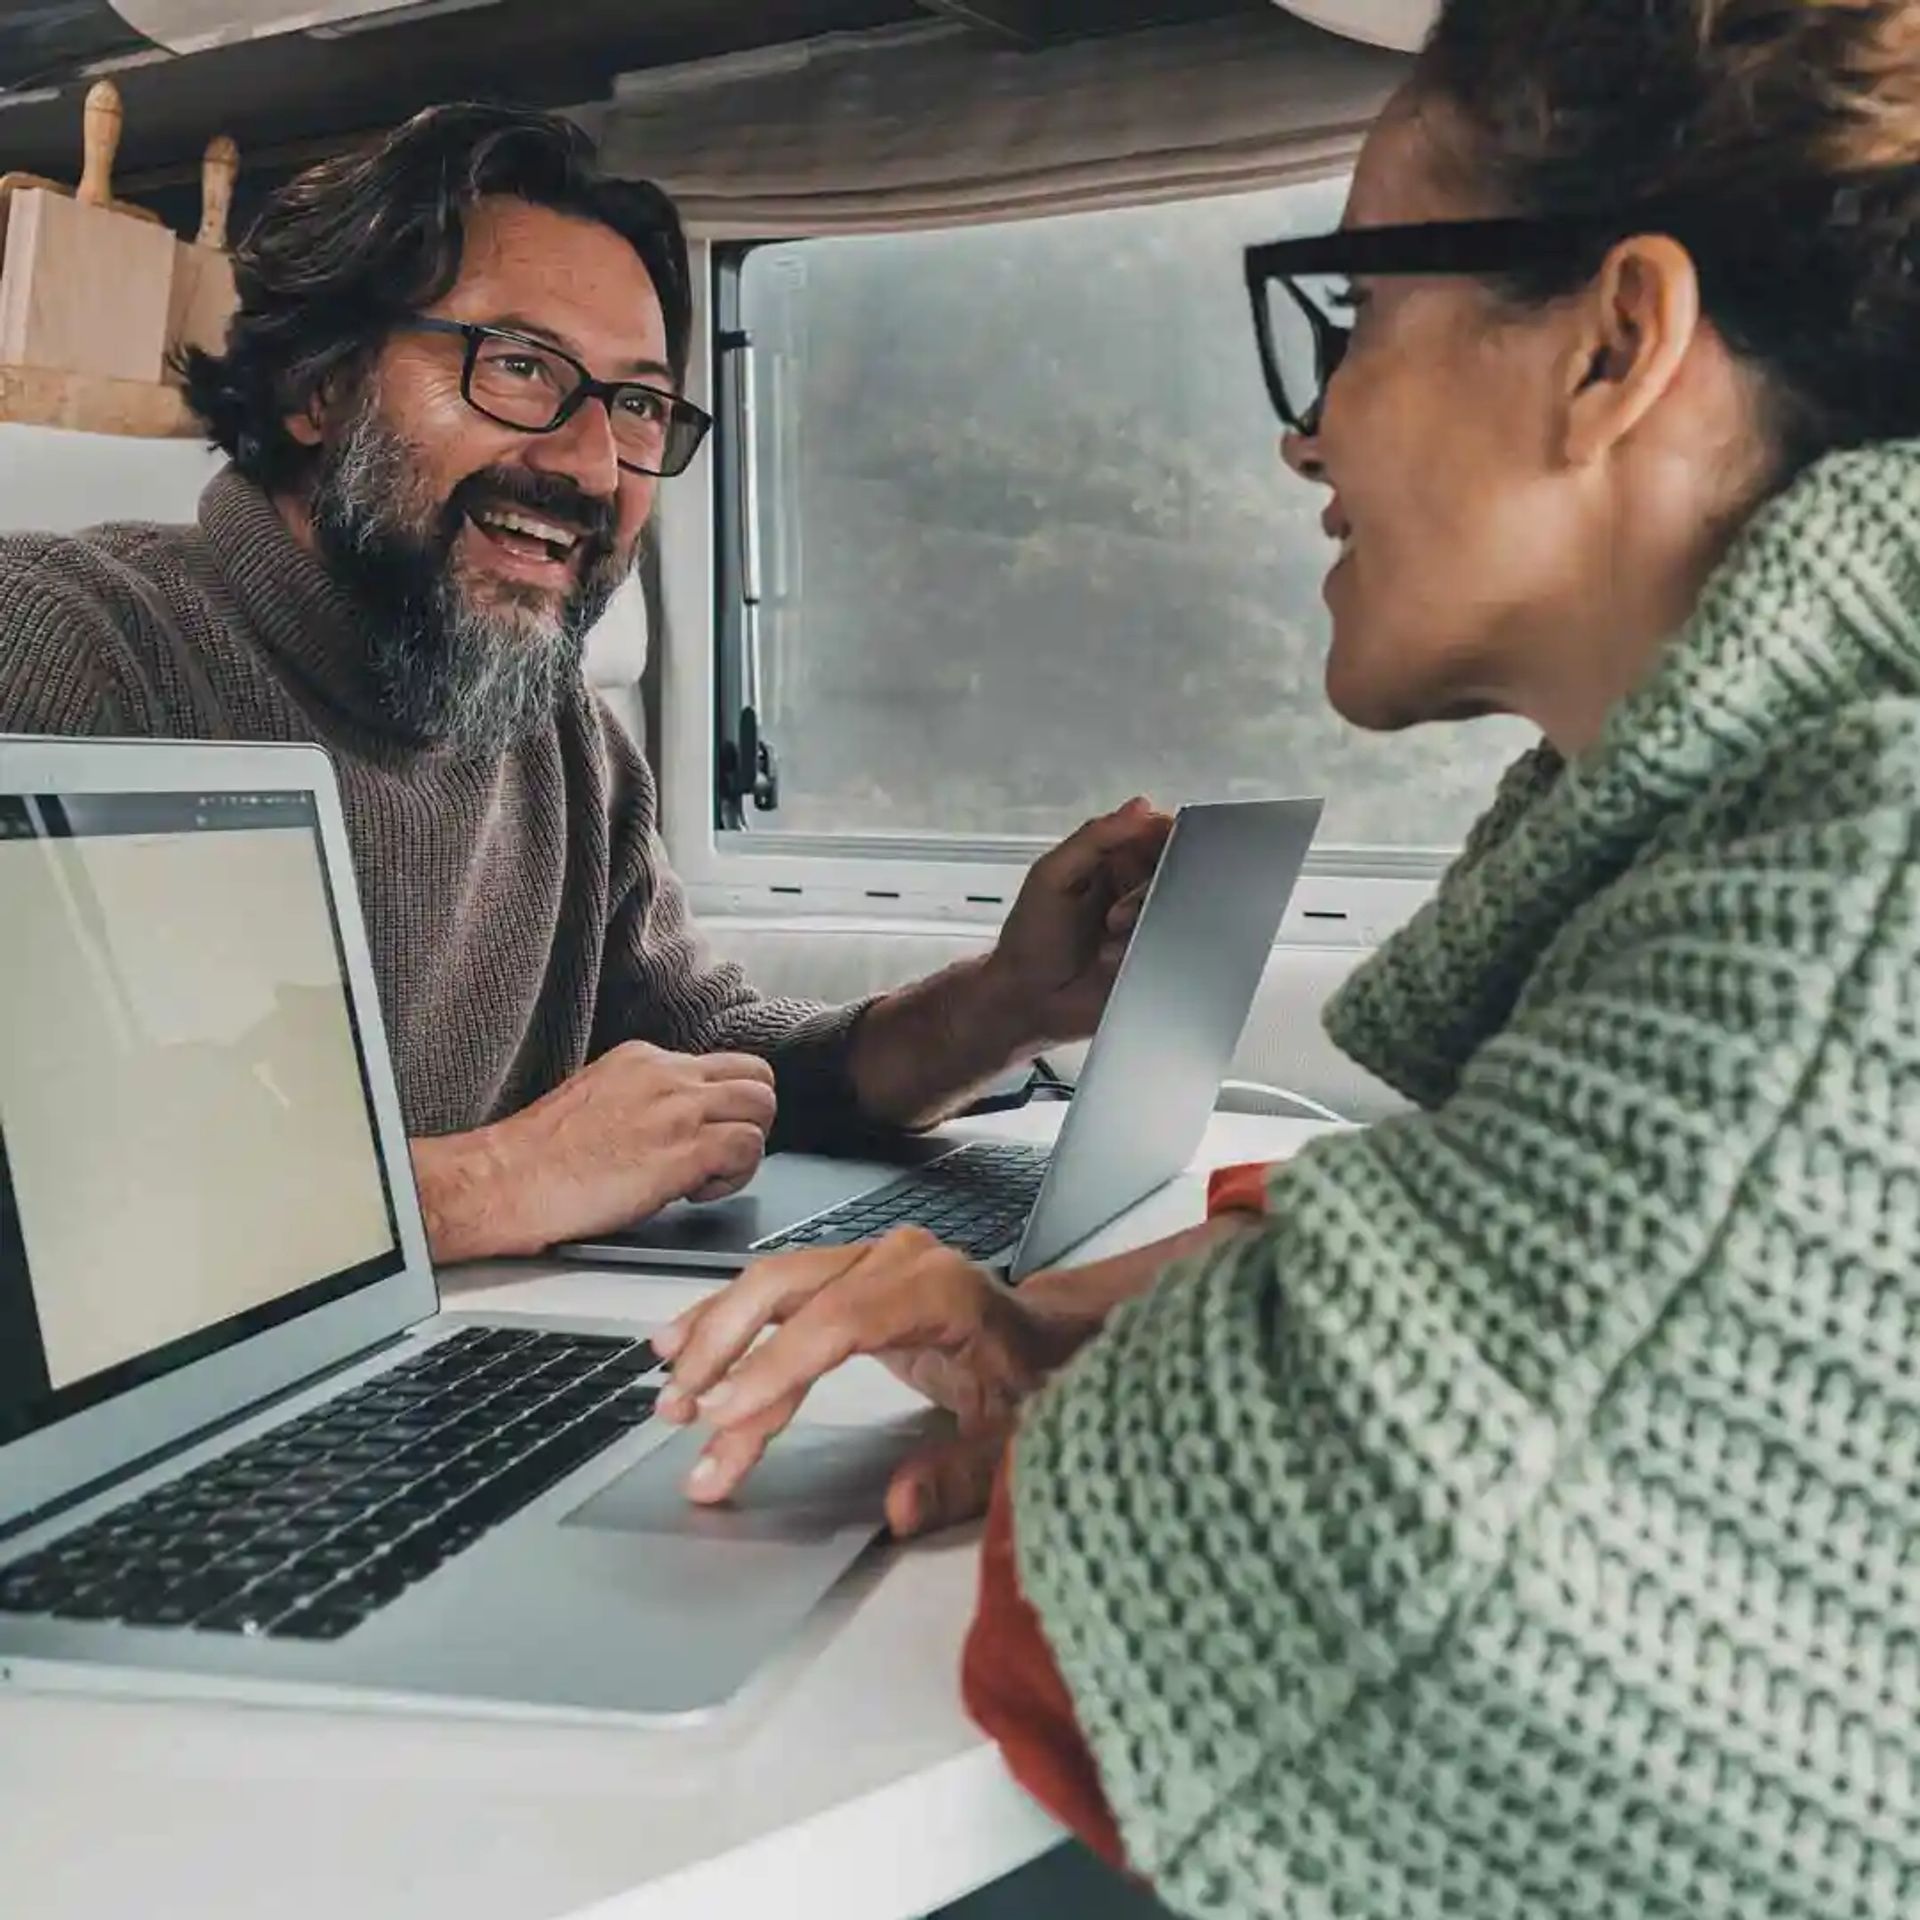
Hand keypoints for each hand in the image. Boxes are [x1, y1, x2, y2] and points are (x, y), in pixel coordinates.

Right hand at [489, 1042, 776, 1253]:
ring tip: (708, 1176)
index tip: (703, 1134)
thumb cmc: (537, 1157)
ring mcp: (679, 1109)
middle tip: (721, 1153)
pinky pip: (748, 1148)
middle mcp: (667, 1074)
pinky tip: (694, 1193)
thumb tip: (671, 1123)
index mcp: (643, 1059)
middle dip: (750, 1118)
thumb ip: (642, 1099)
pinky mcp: (684, 1150)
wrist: (505, 1181)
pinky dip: (734, 1176)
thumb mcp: (596, 1099)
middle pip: (756, 1076)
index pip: (719, 1066)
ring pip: (762, 1106)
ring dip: (747, 1147)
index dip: (722, 1105)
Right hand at [651, 1229, 1071, 1536]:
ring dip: (715, 1339)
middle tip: (679, 1415)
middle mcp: (896, 1261)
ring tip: (669, 1393)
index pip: (838, 1321)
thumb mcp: (1017, 1435)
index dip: (775, 1367)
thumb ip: (963, 1475)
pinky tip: (685, 1344)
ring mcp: (869, 1262)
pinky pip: (779, 1297)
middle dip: (724, 1352)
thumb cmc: (1038, 1377)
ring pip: (771, 1289)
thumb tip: (900, 1509)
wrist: (1053, 1334)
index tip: (722, 1415)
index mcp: (938, 1289)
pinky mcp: (851, 1278)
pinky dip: (730, 1324)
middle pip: (787, 1292)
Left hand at [984, 796, 1172, 1047]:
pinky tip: (1122, 959)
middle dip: (1150, 889)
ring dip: (1148, 923)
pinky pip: (1179, 944)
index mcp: (1111, 861)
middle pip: (1176, 870)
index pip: (1155, 834)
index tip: (1163, 851)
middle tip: (1115, 915)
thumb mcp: (1053, 876)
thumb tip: (1139, 807)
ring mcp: (1148, 925)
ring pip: (1181, 908)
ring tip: (1110, 941)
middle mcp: (1134, 889)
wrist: (1028, 1001)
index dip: (1165, 838)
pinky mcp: (1156, 957)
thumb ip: (1093, 838)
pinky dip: (1157, 948)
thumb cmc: (1030, 938)